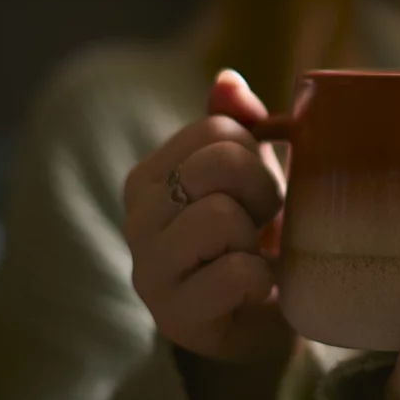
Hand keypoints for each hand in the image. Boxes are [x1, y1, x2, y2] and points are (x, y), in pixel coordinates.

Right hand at [123, 69, 290, 360]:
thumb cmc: (256, 237)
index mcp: (151, 174)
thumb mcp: (251, 173)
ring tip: (252, 256)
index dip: (256, 154)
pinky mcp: (175, 317)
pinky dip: (261, 280)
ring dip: (256, 239)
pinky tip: (254, 290)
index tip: (257, 189)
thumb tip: (226, 81)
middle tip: (261, 223)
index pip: (216, 128)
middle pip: (217, 165)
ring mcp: (149, 269)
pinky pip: (235, 273)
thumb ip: (238, 124)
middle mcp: (137, 218)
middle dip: (262, 191)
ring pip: (220, 218)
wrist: (262, 318)